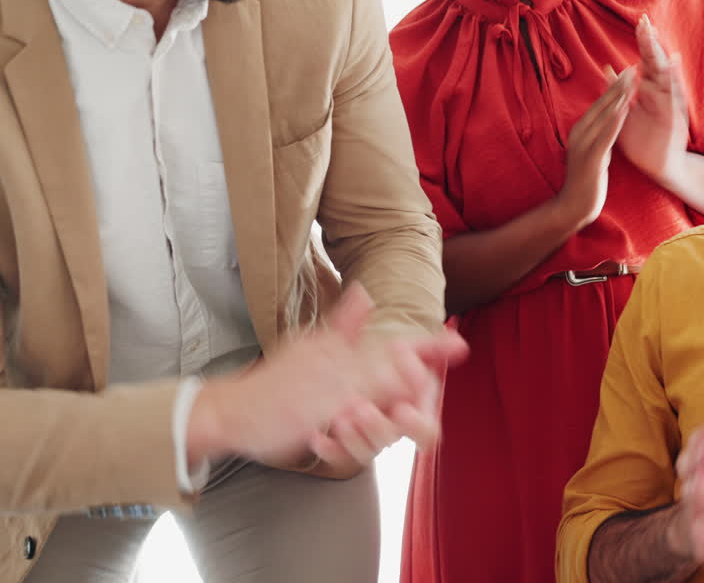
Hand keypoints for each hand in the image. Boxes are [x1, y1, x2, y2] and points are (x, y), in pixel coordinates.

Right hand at [187, 285, 467, 467]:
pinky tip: (370, 420)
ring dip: (392, 389)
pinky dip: (353, 422)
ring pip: (364, 392)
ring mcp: (320, 390)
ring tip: (419, 394)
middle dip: (418, 363)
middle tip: (451, 354)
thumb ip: (344, 327)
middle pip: (384, 365)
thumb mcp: (311, 347)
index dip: (426, 346)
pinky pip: (335, 421)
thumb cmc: (278, 381)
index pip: (388, 346)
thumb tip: (365, 294)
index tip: (459, 344)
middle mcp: (333, 365)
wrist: (231, 408)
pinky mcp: (305, 416)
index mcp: (339, 351)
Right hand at [554, 68, 634, 230]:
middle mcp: (579, 133)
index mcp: (580, 130)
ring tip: (633, 81)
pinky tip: (626, 108)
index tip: (628, 72)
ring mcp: (584, 144)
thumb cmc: (587, 180)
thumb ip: (600, 136)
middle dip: (619, 86)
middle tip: (633, 68)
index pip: (600, 104)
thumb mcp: (594, 151)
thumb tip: (610, 122)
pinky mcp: (592, 157)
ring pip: (604, 116)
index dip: (615, 87)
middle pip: (602, 104)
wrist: (574, 206)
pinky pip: (606, 134)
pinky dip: (616, 119)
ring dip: (619, 97)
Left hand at [616, 15, 691, 187]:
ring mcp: (670, 104)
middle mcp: (662, 93)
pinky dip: (673, 79)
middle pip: (657, 62)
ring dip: (661, 55)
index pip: (647, 60)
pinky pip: (674, 95)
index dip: (644, 41)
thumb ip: (618, 89)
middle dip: (651, 42)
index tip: (639, 21)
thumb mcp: (625, 111)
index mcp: (650, 90)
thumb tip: (607, 66)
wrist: (656, 165)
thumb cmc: (642, 140)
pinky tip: (673, 63)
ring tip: (655, 37)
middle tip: (645, 21)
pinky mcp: (674, 116)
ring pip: (666, 75)